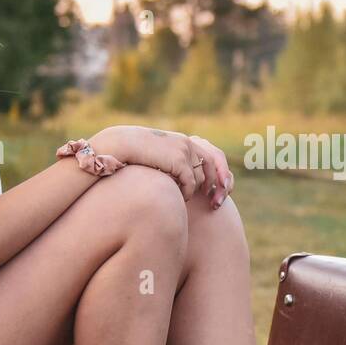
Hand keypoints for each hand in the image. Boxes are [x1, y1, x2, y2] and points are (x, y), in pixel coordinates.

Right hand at [91, 126, 233, 207]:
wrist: (121, 144)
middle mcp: (188, 143)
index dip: (221, 173)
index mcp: (185, 141)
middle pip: (214, 165)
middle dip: (220, 185)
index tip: (223, 189)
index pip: (214, 155)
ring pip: (202, 177)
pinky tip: (181, 198)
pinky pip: (191, 183)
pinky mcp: (178, 160)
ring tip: (195, 200)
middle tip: (217, 203)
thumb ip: (173, 164)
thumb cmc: (136, 154)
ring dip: (200, 191)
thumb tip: (183, 180)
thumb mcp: (158, 157)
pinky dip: (188, 193)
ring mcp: (184, 150)